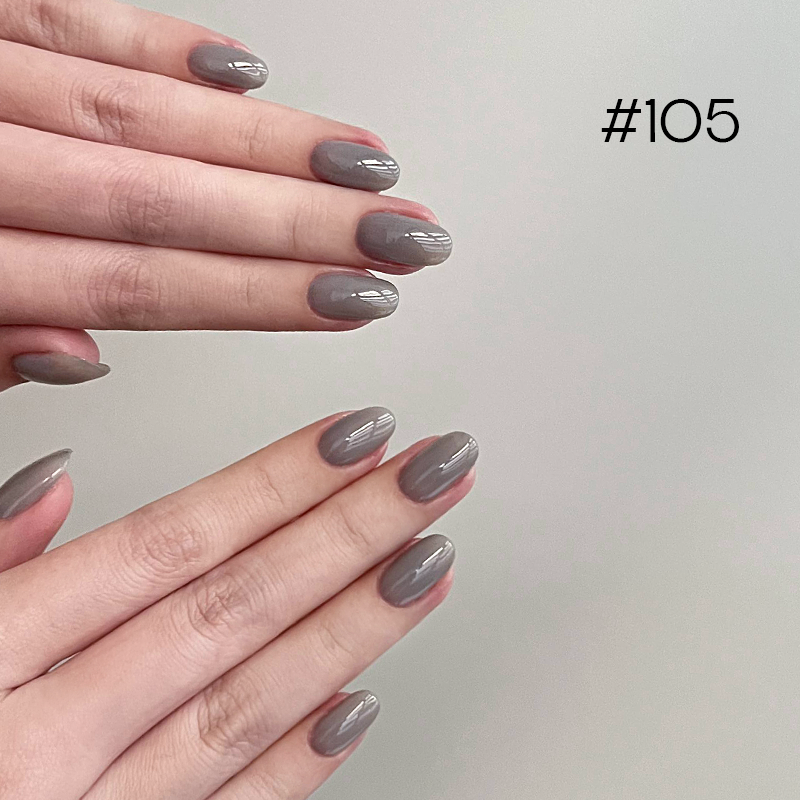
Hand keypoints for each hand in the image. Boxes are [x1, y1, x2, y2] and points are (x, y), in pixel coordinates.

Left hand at [0, 0, 452, 390]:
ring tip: (365, 167)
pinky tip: (244, 73)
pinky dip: (163, 44)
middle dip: (299, 221)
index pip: (135, 286)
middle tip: (399, 235)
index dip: (254, 296)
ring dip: (268, 142)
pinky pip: (68, 18)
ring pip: (140, 113)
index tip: (349, 302)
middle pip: (163, 201)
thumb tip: (78, 358)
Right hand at [0, 408, 477, 797]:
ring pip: (250, 703)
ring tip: (431, 561)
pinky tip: (362, 701)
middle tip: (436, 475)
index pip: (167, 544)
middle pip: (231, 609)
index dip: (275, 482)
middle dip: (349, 532)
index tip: (361, 436)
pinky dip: (297, 758)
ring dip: (355, 626)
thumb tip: (60, 478)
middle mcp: (41, 745)